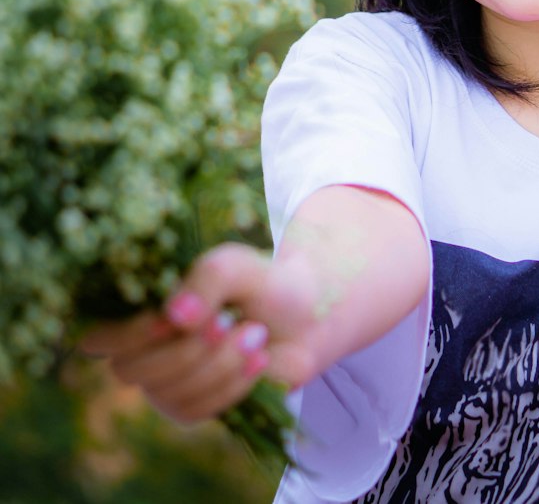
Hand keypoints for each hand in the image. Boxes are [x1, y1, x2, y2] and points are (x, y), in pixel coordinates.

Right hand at [78, 242, 323, 424]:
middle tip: (226, 321)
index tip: (168, 320)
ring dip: (216, 365)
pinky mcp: (191, 405)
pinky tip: (259, 359)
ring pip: (165, 393)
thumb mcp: (239, 263)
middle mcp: (142, 347)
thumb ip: (208, 277)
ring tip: (257, 334)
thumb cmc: (261, 279)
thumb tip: (176, 316)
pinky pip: (195, 410)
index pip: (98, 335)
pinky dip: (230, 385)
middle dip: (183, 350)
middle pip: (130, 370)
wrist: (304, 313)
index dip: (126, 334)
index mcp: (140, 305)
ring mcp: (163, 381)